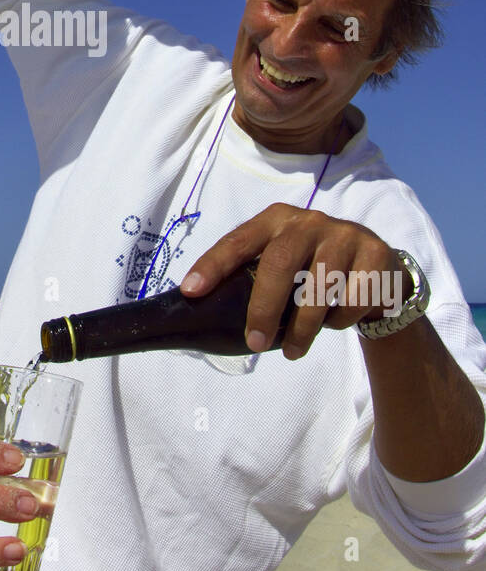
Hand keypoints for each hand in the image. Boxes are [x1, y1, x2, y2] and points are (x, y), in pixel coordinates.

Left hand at [180, 204, 412, 359]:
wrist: (379, 270)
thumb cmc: (314, 271)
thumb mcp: (284, 263)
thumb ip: (253, 276)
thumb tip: (203, 309)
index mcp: (277, 219)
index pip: (239, 240)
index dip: (213, 265)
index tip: (190, 291)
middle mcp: (309, 221)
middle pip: (279, 263)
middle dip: (263, 307)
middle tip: (253, 342)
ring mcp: (345, 235)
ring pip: (318, 288)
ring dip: (302, 328)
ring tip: (291, 351)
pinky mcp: (376, 255)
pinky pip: (352, 299)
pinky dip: (339, 321)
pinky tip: (335, 322)